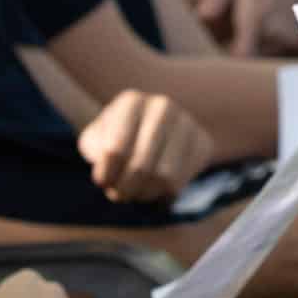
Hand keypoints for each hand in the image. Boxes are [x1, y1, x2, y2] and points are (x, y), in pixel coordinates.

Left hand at [77, 90, 213, 201]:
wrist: (154, 129)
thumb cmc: (117, 137)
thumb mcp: (96, 139)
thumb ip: (93, 150)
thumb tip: (107, 173)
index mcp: (131, 101)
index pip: (115, 151)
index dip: (106, 176)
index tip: (102, 183)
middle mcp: (162, 106)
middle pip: (141, 166)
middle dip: (125, 189)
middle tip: (118, 195)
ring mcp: (187, 122)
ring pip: (164, 177)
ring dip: (144, 194)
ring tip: (136, 193)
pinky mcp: (203, 142)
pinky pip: (183, 182)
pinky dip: (164, 196)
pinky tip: (155, 191)